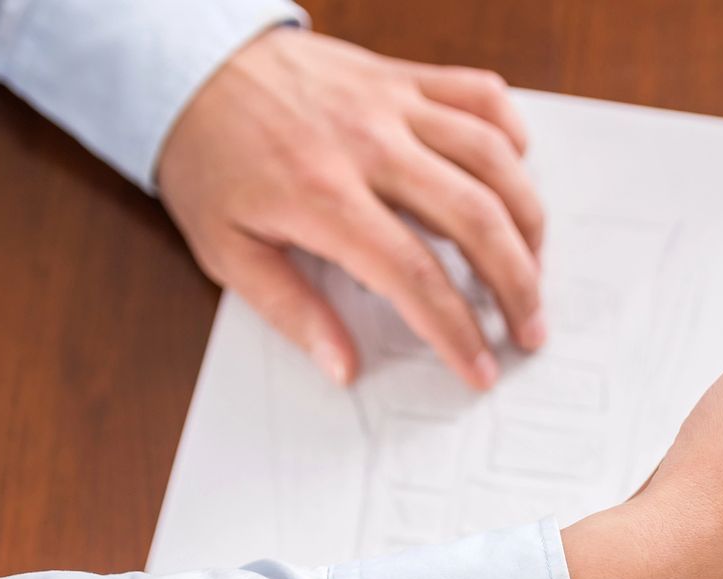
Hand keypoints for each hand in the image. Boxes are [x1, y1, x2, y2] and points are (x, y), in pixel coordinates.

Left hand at [157, 28, 544, 389]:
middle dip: (517, 285)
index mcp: (321, 196)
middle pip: (476, 219)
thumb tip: (342, 365)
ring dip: (529, 220)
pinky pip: (481, 96)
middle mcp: (368, 145)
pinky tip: (513, 179)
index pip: (415, 275)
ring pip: (494, 159)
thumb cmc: (208, 157)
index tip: (480, 367)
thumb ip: (291, 310)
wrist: (189, 67)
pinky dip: (512, 137)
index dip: (458, 331)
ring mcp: (393, 105)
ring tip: (533, 265)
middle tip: (529, 328)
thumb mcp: (226, 249)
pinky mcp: (404, 77)